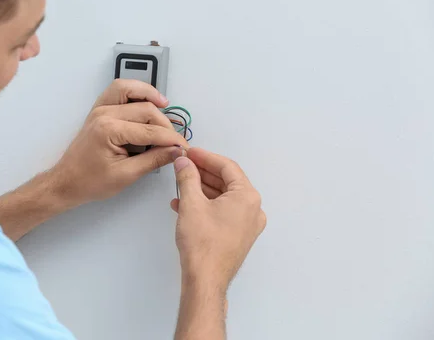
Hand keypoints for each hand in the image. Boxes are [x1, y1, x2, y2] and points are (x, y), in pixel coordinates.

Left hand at [50, 79, 188, 207]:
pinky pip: (118, 91)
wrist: (67, 181)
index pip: (151, 130)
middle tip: (175, 140)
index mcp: (109, 130)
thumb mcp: (126, 175)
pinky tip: (147, 101)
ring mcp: (100, 109)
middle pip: (145, 109)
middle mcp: (104, 114)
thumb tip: (175, 150)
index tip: (183, 148)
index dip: (171, 140)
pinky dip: (134, 92)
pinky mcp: (99, 110)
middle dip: (165, 124)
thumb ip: (154, 160)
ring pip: (129, 89)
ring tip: (165, 105)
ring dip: (149, 94)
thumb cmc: (90, 181)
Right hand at [172, 148, 265, 291]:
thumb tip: (183, 161)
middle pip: (227, 181)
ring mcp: (247, 224)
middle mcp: (253, 209)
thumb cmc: (202, 242)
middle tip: (184, 165)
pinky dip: (206, 205)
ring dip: (202, 188)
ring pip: (224, 197)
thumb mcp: (191, 204)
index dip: (206, 157)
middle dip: (203, 172)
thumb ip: (187, 177)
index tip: (189, 152)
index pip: (227, 167)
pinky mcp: (238, 236)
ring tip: (181, 183)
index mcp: (247, 197)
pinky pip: (223, 212)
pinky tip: (184, 204)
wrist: (205, 280)